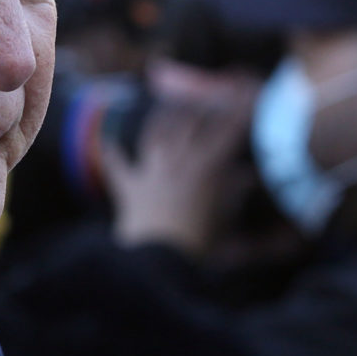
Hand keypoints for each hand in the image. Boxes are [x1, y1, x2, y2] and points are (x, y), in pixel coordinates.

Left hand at [106, 94, 252, 256]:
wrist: (157, 259)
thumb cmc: (198, 244)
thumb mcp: (224, 218)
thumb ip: (235, 192)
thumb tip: (247, 176)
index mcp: (206, 168)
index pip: (226, 131)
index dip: (237, 113)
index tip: (246, 96)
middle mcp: (177, 162)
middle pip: (189, 124)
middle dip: (199, 109)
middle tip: (206, 100)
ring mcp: (151, 172)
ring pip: (155, 134)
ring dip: (162, 119)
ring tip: (167, 109)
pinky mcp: (129, 188)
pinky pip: (117, 165)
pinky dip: (113, 153)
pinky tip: (109, 142)